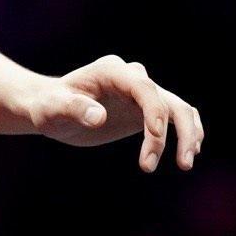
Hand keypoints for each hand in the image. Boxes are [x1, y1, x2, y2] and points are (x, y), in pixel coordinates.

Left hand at [18, 55, 203, 170]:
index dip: (154, 113)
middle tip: (182, 164)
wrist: (50, 108)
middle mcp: (132, 77)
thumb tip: (99, 117)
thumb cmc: (47, 106)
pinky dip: (185, 132)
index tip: (154, 141)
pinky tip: (186, 154)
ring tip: (185, 164)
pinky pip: (173, 117)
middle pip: (167, 101)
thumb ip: (73, 109)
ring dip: (188, 135)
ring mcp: (141, 92)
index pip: (144, 89)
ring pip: (178, 108)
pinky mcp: (145, 108)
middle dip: (179, 131)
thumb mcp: (52, 109)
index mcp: (111, 71)